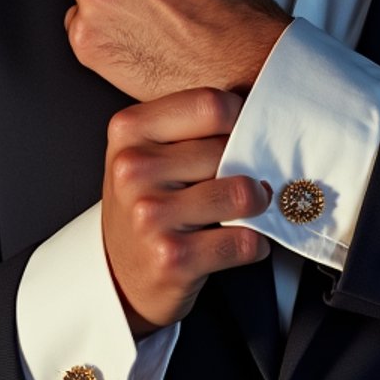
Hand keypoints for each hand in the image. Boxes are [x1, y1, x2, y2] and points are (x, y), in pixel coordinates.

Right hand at [102, 88, 271, 336]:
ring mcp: (150, 215)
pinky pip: (244, 241)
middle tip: (243, 176)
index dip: (241, 117)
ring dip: (258, 204)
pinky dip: (255, 243)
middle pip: (228, 148)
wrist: (118, 274)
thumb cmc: (146, 201)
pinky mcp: (172, 258)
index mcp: (129, 130)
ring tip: (248, 208)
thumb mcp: (150, 150)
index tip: (243, 132)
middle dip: (248, 164)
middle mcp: (133, 170)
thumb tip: (262, 118)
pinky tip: (240, 241)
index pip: (211, 104)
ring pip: (243, 193)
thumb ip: (193, 126)